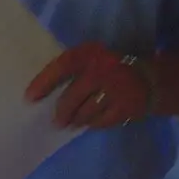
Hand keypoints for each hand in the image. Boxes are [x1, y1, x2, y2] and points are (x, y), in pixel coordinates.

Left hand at [26, 43, 151, 128]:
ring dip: (75, 120)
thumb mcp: (92, 58)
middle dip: (62, 112)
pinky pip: (100, 122)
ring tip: (71, 122)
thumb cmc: (111, 68)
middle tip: (56, 121)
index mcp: (90, 54)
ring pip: (85, 112)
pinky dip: (92, 124)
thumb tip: (43, 89)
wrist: (148, 80)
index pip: (61, 66)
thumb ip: (72, 68)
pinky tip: (88, 123)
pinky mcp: (124, 108)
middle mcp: (101, 71)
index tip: (30, 97)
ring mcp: (114, 91)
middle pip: (72, 97)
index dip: (44, 82)